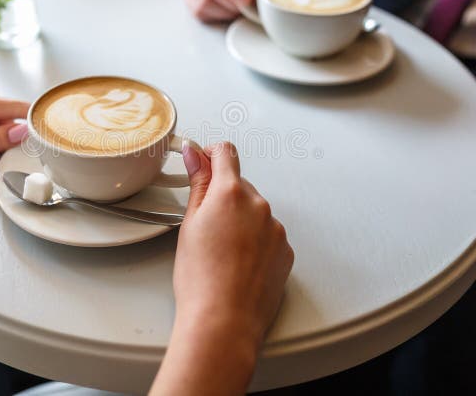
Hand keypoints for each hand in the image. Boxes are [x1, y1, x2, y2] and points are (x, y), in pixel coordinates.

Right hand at [150, 142, 293, 394]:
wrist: (224, 321)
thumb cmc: (201, 280)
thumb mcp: (189, 224)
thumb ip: (198, 183)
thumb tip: (195, 154)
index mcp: (231, 193)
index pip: (225, 153)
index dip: (211, 155)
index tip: (202, 162)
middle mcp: (259, 206)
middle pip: (240, 186)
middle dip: (224, 197)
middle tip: (204, 227)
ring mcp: (276, 229)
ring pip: (255, 212)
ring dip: (241, 221)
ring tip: (222, 253)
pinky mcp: (286, 251)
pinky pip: (268, 235)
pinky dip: (255, 242)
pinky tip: (238, 264)